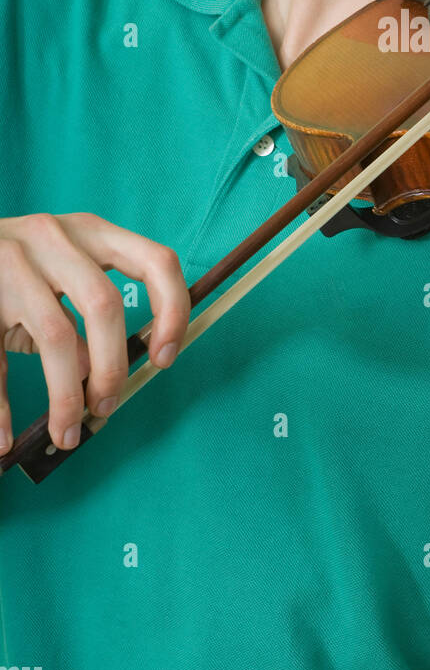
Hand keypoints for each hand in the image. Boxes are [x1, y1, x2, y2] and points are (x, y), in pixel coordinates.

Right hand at [0, 212, 189, 452]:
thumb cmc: (18, 270)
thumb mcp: (60, 276)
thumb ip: (90, 315)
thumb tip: (102, 376)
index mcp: (92, 231)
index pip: (156, 261)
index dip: (173, 312)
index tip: (165, 359)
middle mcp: (56, 237)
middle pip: (105, 305)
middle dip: (112, 367)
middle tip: (106, 407)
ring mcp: (13, 259)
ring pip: (56, 335)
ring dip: (65, 395)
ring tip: (66, 433)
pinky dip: (1, 407)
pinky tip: (5, 438)